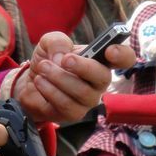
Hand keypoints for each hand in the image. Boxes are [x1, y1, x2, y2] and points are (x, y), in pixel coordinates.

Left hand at [18, 31, 134, 123]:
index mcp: (99, 60)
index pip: (124, 58)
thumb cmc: (48, 60)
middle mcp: (99, 81)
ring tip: (42, 67)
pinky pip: (66, 104)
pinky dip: (49, 90)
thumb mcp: (50, 43)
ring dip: (59, 77)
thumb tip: (62, 57)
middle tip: (65, 59)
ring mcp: (88, 100)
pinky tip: (40, 81)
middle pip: (104, 77)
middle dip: (83, 67)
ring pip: (82, 92)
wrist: (30, 81)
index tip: (110, 50)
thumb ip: (57, 42)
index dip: (122, 55)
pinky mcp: (74, 114)